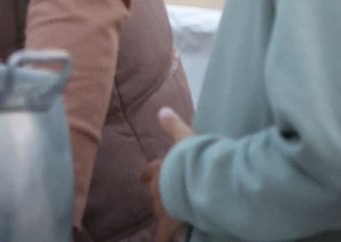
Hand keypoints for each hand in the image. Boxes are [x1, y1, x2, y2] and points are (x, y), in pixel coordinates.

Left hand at [141, 107, 193, 241]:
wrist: (195, 179)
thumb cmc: (191, 158)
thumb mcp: (184, 138)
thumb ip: (173, 126)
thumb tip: (163, 110)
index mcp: (160, 168)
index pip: (150, 172)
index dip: (149, 174)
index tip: (145, 177)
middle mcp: (157, 187)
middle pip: (154, 192)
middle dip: (159, 194)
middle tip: (164, 197)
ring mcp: (162, 205)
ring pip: (159, 211)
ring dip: (164, 212)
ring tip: (168, 218)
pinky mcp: (169, 221)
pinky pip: (163, 234)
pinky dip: (162, 239)